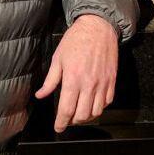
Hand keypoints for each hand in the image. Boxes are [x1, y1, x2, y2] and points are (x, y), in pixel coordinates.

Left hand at [35, 14, 118, 132]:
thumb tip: (41, 95)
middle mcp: (89, 84)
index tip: (58, 127)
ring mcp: (103, 83)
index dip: (61, 122)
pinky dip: (100, 107)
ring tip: (80, 113)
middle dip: (73, 121)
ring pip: (96, 111)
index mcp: (73, 79)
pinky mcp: (112, 80)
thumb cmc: (76, 40)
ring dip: (87, 117)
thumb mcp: (58, 58)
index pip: (66, 110)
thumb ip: (50, 80)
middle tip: (67, 119)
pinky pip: (107, 102)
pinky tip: (92, 103)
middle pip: (82, 115)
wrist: (98, 27)